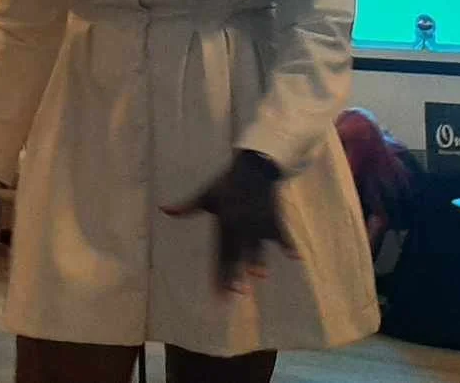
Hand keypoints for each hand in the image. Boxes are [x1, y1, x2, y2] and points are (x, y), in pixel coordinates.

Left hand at [162, 151, 296, 294]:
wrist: (252, 166)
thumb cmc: (226, 184)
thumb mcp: (205, 195)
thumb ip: (187, 207)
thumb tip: (163, 209)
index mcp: (223, 222)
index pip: (220, 254)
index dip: (219, 274)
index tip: (218, 293)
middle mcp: (239, 224)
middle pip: (237, 254)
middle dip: (236, 273)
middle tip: (236, 292)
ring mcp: (257, 221)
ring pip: (257, 245)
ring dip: (258, 260)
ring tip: (259, 276)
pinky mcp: (272, 217)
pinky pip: (281, 233)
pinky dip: (288, 244)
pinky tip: (295, 257)